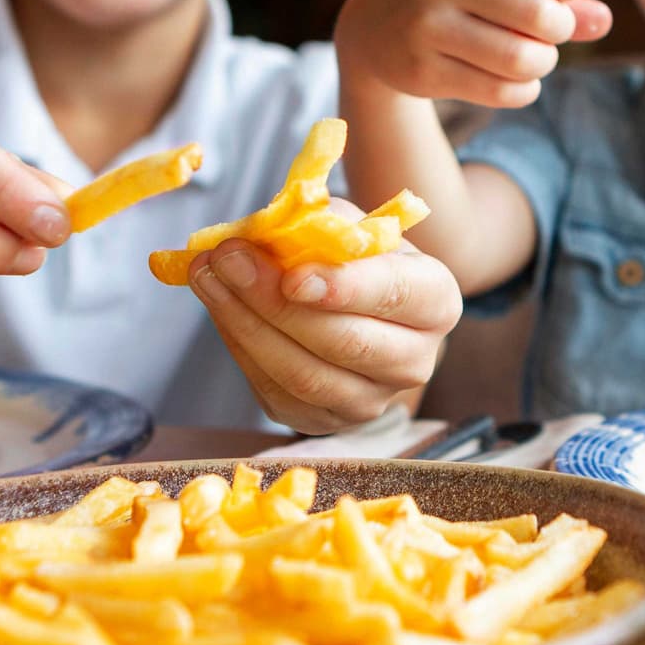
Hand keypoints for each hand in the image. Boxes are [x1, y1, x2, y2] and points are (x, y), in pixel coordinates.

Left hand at [183, 202, 463, 433]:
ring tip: (208, 276)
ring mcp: (372, 400)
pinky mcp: (326, 421)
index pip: (395, 295)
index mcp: (436, 300)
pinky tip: (219, 306)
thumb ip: (316, 224)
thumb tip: (262, 234)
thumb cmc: (355, 257)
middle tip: (227, 259)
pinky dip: (241, 347)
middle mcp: (415, 360)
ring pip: (305, 375)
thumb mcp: (349, 224)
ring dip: (246, 324)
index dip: (343, 288)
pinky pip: (276, 392)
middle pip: (345, 342)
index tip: (292, 275)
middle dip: (276, 301)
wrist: (357, 307)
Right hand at [335, 0, 611, 108]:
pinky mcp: (422, 72)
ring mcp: (428, 28)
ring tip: (535, 57)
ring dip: (544, 63)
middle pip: (537, 16)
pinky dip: (524, 90)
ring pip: (521, 60)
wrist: (372, 22)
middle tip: (552, 31)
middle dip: (561, 30)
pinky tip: (517, 80)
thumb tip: (605, 20)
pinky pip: (500, 92)